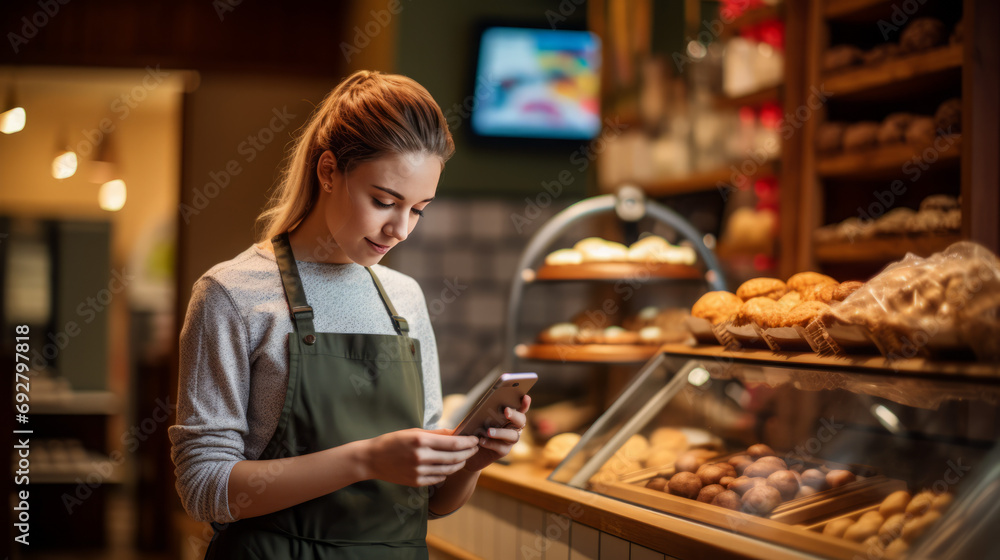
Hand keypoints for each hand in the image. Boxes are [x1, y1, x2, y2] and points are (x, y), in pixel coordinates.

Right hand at [363, 428, 478, 486]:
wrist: (372, 459)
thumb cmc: (393, 441)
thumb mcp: (413, 432)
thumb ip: (436, 433)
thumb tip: (455, 431)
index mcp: (421, 441)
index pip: (452, 443)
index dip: (467, 442)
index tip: (475, 439)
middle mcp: (421, 457)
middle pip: (453, 457)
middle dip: (467, 453)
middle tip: (475, 448)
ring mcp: (418, 471)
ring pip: (448, 470)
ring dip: (459, 464)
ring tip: (464, 458)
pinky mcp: (416, 482)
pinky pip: (438, 478)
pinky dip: (446, 473)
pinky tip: (449, 467)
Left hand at [461, 395, 530, 472]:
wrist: (472, 447)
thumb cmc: (477, 427)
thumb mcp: (480, 417)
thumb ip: (486, 411)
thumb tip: (485, 404)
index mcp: (511, 416)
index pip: (522, 408)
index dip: (525, 403)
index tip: (526, 397)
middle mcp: (514, 427)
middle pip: (521, 421)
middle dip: (515, 415)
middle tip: (506, 411)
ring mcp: (510, 439)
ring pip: (512, 435)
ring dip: (501, 432)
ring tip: (488, 431)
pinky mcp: (504, 450)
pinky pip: (500, 447)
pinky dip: (491, 443)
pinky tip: (482, 440)